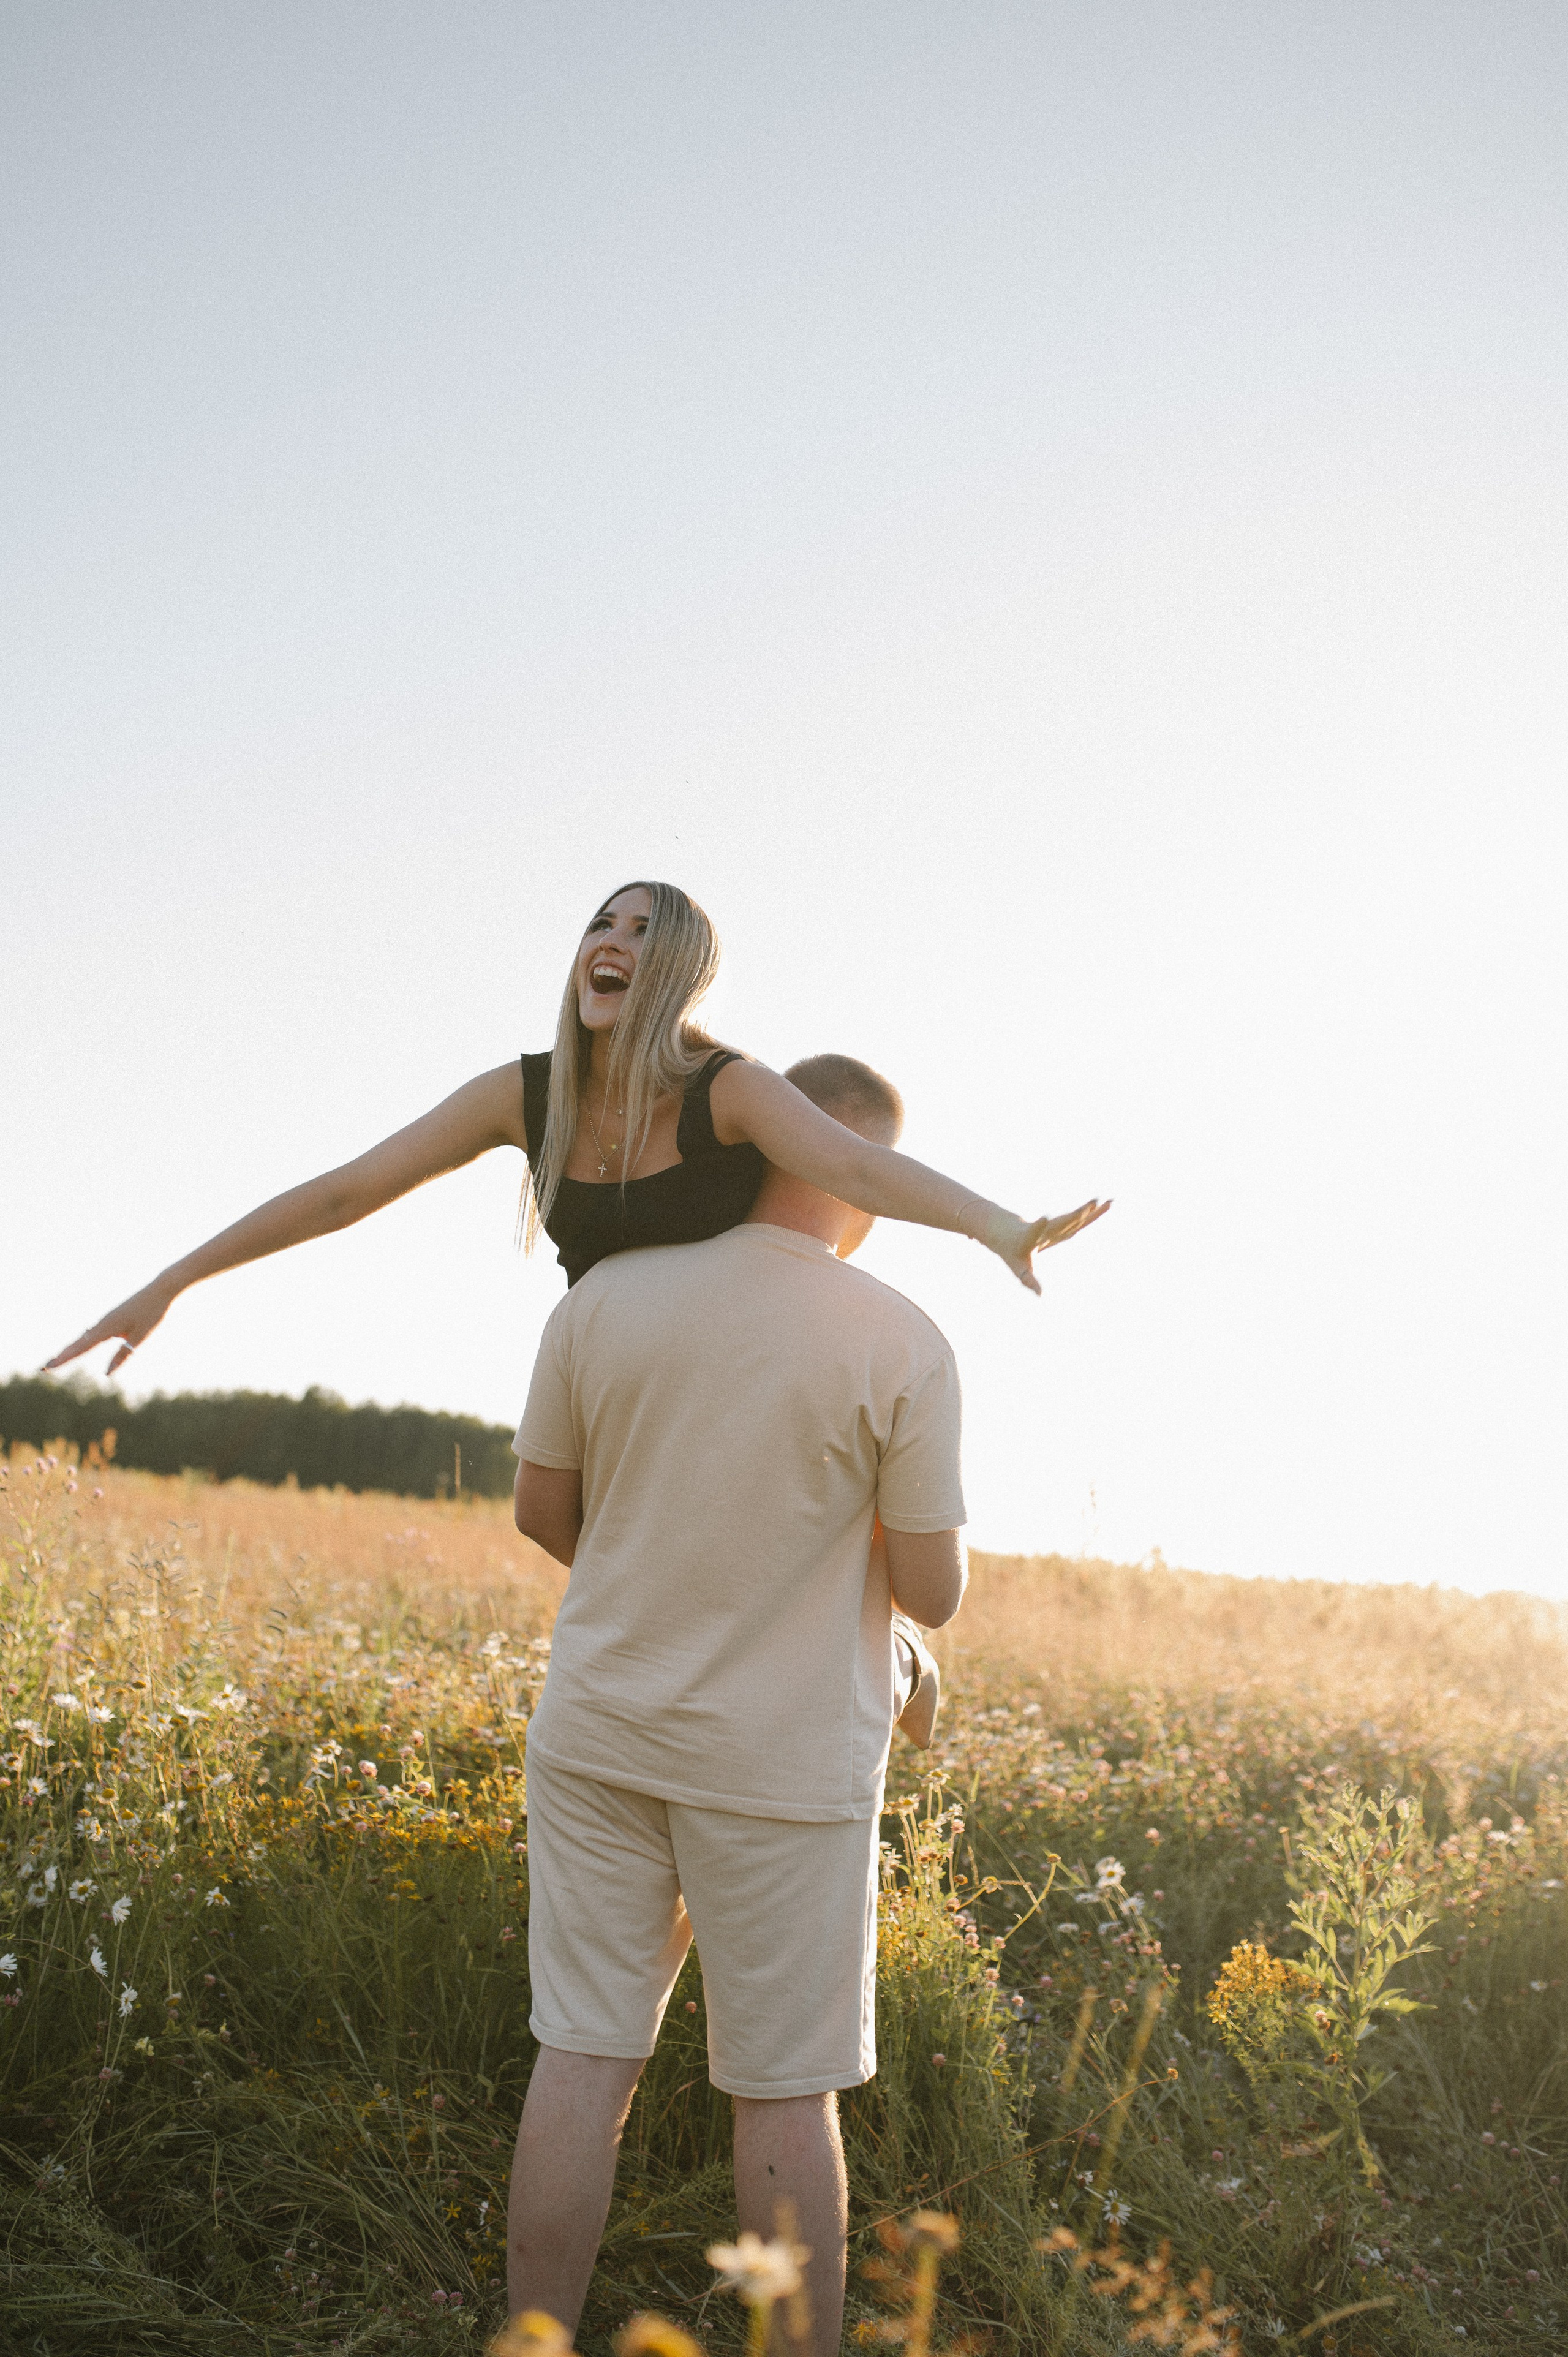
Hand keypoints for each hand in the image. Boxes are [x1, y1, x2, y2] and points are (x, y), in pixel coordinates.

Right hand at [45, 1279, 175, 1377]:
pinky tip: (79, 1345)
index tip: (48, 1367)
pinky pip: (93, 1333)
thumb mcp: (140, 1338)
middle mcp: (102, 1323)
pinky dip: (82, 1341)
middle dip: (62, 1356)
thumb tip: (107, 1374)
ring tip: (56, 1361)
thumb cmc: (152, 1313)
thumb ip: (123, 1355)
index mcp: (107, 1328)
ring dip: (70, 1350)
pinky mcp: (112, 1318)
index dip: (64, 1359)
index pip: (81, 1348)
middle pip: (77, 1343)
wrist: (161, 1289)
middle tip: (44, 1368)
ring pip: (84, 1338)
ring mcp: (106, 1320)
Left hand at [984, 1199, 1111, 1293]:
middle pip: (1059, 1223)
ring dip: (1085, 1211)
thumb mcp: (1019, 1269)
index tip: (1044, 1217)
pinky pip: (1082, 1220)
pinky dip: (1095, 1214)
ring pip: (1072, 1219)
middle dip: (1072, 1217)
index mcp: (1028, 1240)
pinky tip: (1110, 1203)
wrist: (1007, 1228)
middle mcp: (1044, 1230)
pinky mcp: (1064, 1224)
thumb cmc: (1012, 1253)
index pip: (1033, 1234)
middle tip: (1086, 1206)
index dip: (1038, 1227)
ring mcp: (1054, 1225)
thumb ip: (1030, 1280)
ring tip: (1098, 1201)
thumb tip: (1041, 1296)